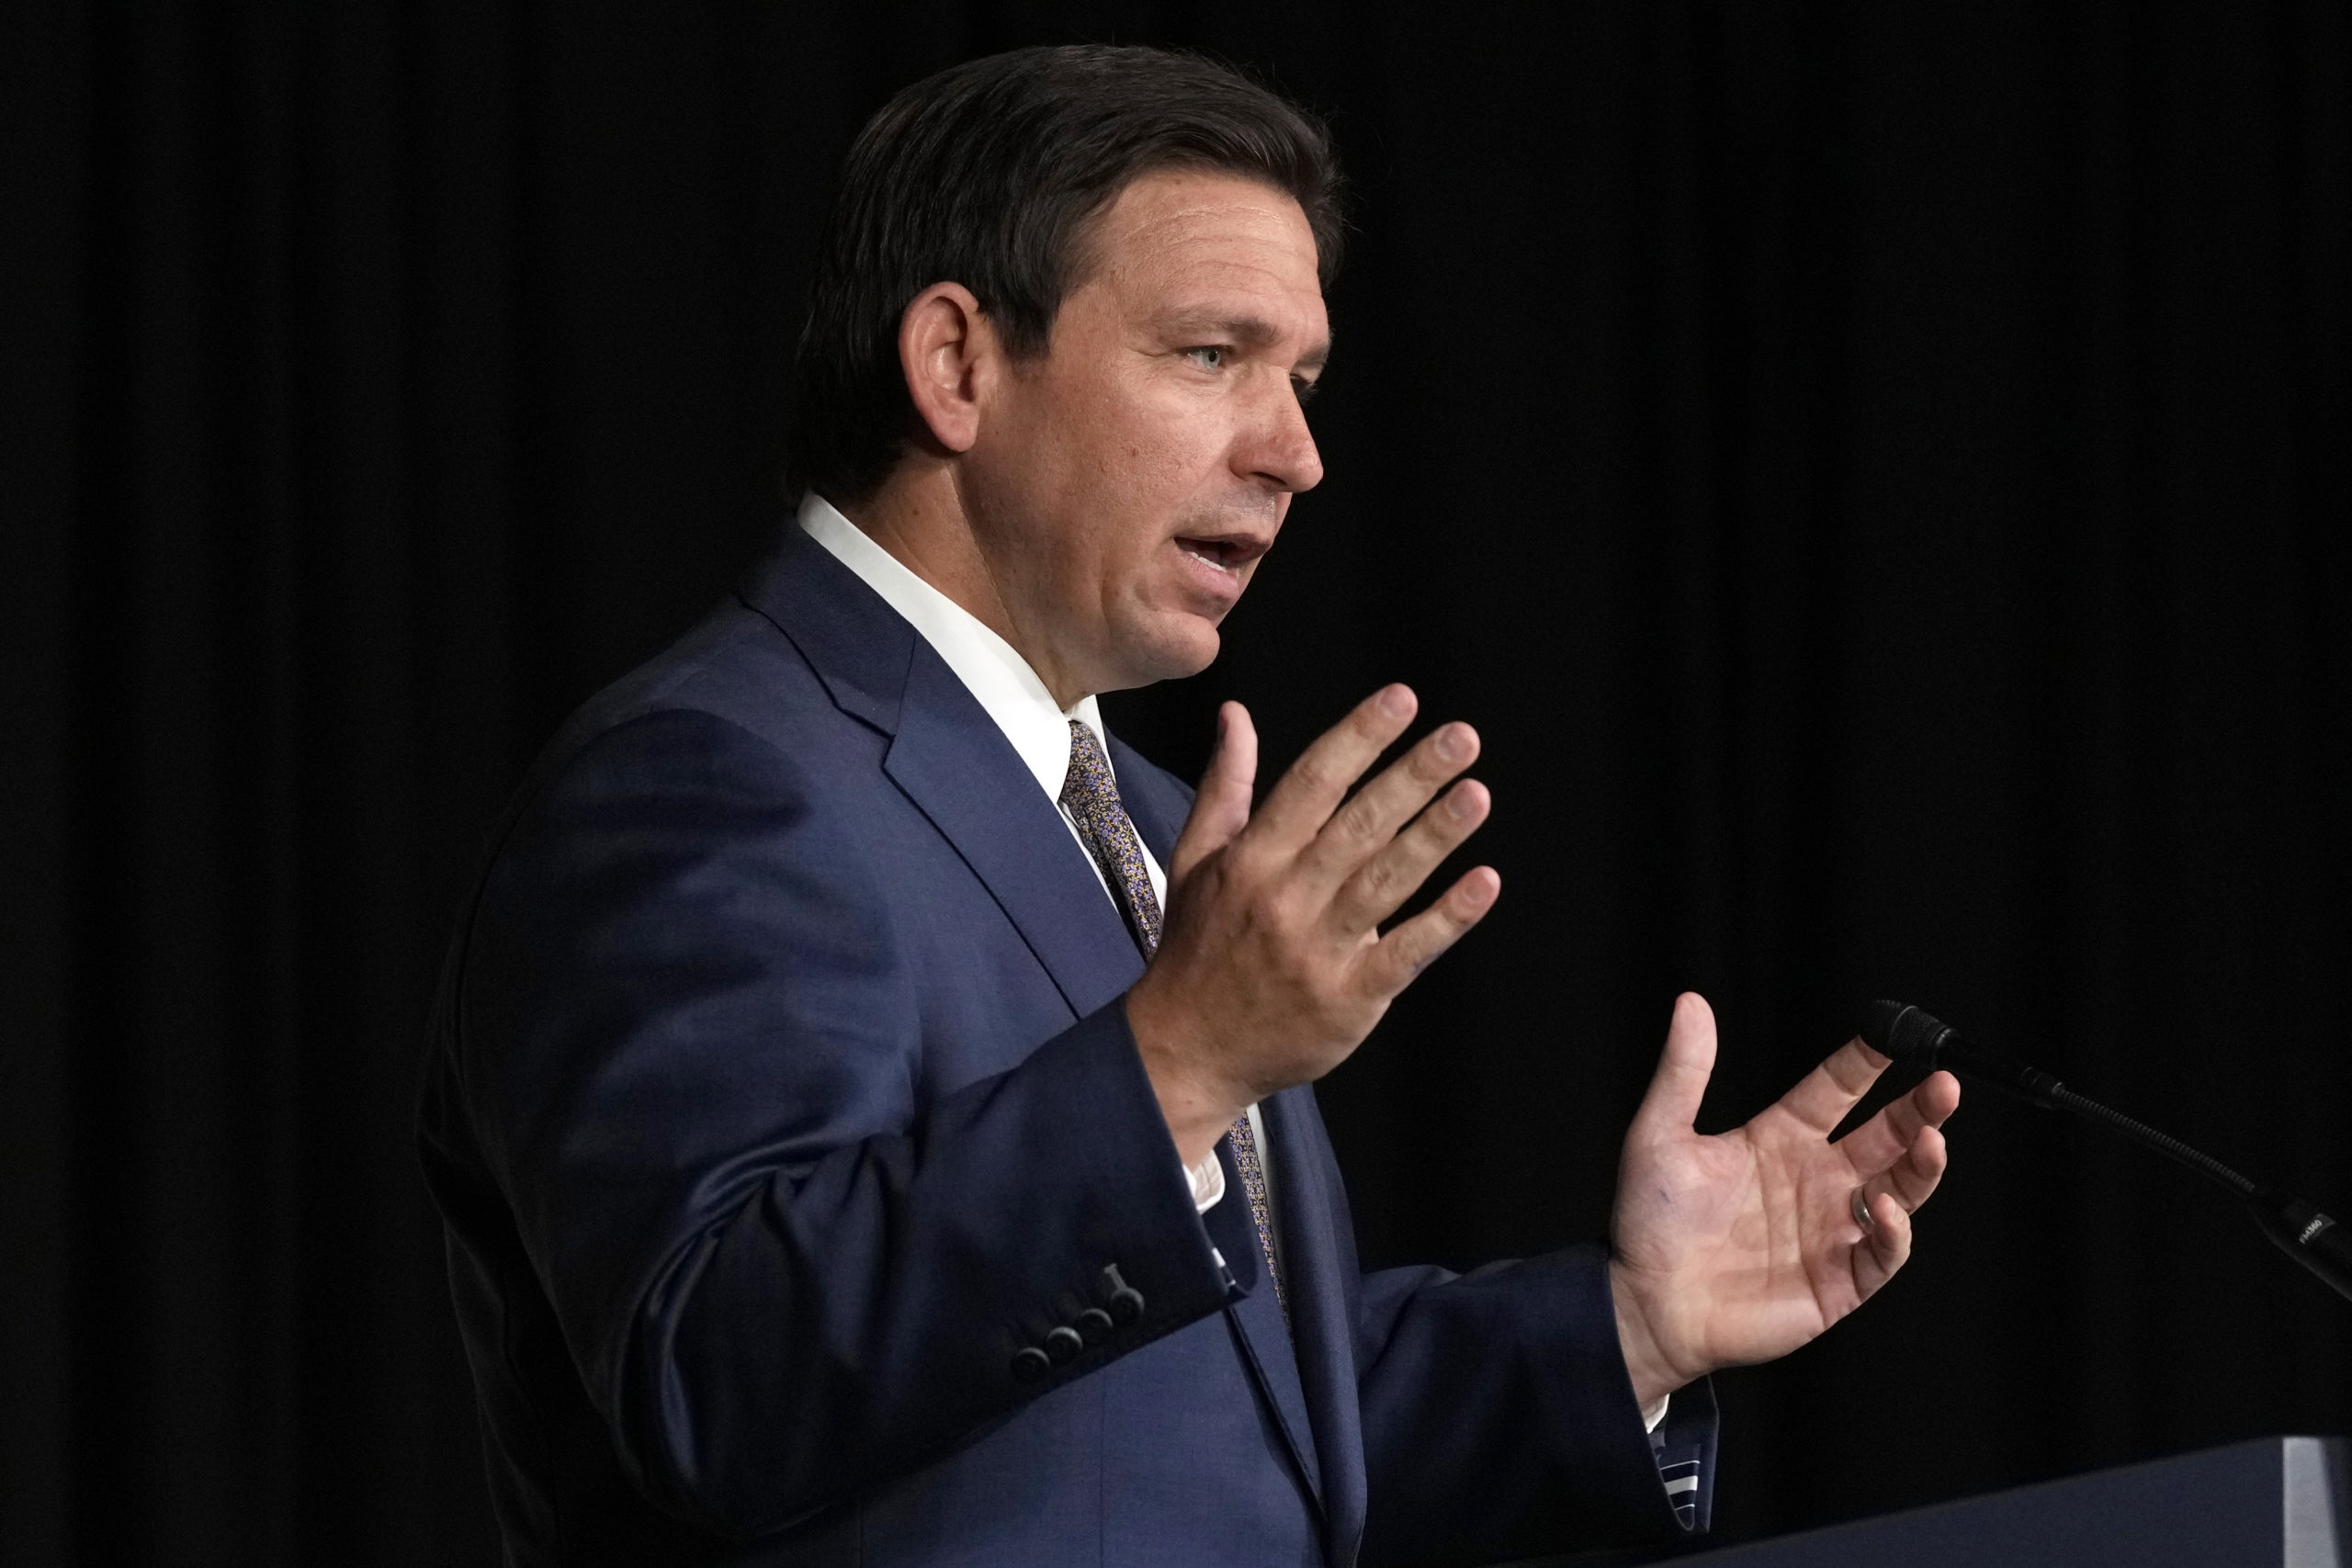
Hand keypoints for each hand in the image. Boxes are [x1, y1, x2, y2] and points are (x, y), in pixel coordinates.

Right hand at [1126, 686, 1498, 1166]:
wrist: (1185, 1052)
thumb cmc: (1196, 949)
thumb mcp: (1195, 860)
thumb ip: (1226, 785)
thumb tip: (1236, 712)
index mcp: (1250, 860)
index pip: (1311, 784)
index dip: (1358, 738)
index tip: (1402, 699)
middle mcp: (1285, 900)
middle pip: (1358, 826)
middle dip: (1412, 776)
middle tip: (1462, 737)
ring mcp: (1319, 952)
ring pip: (1386, 882)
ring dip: (1435, 836)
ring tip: (1477, 794)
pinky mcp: (1350, 1000)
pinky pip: (1406, 952)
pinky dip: (1447, 918)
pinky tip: (1484, 883)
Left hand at [1608, 993, 1960, 1408]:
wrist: (1643, 1303)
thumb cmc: (1649, 1221)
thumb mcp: (1660, 1134)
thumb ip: (1684, 1072)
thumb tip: (1691, 1001)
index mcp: (1780, 1139)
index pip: (1836, 1090)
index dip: (1865, 1062)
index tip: (1893, 1033)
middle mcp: (1815, 1180)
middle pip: (1885, 1137)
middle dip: (1920, 1110)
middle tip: (1946, 1085)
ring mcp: (1830, 1230)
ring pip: (1898, 1191)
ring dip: (1921, 1166)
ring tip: (1932, 1139)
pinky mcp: (1837, 1281)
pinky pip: (1882, 1254)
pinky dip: (1893, 1232)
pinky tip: (1884, 1207)